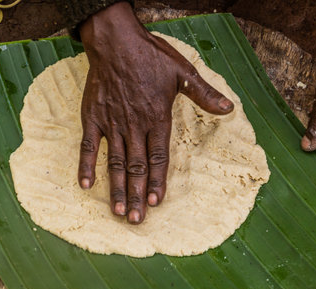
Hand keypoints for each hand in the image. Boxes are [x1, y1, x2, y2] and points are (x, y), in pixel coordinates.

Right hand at [77, 2, 233, 223]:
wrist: (116, 42)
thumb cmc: (150, 56)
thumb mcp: (183, 72)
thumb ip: (204, 94)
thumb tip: (229, 109)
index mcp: (156, 117)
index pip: (158, 157)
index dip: (157, 181)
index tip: (155, 202)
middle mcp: (133, 125)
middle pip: (135, 166)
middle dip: (136, 194)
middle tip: (136, 218)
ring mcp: (111, 123)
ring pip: (114, 161)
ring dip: (116, 187)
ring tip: (117, 209)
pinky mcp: (93, 117)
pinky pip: (88, 145)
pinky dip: (86, 164)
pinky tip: (86, 183)